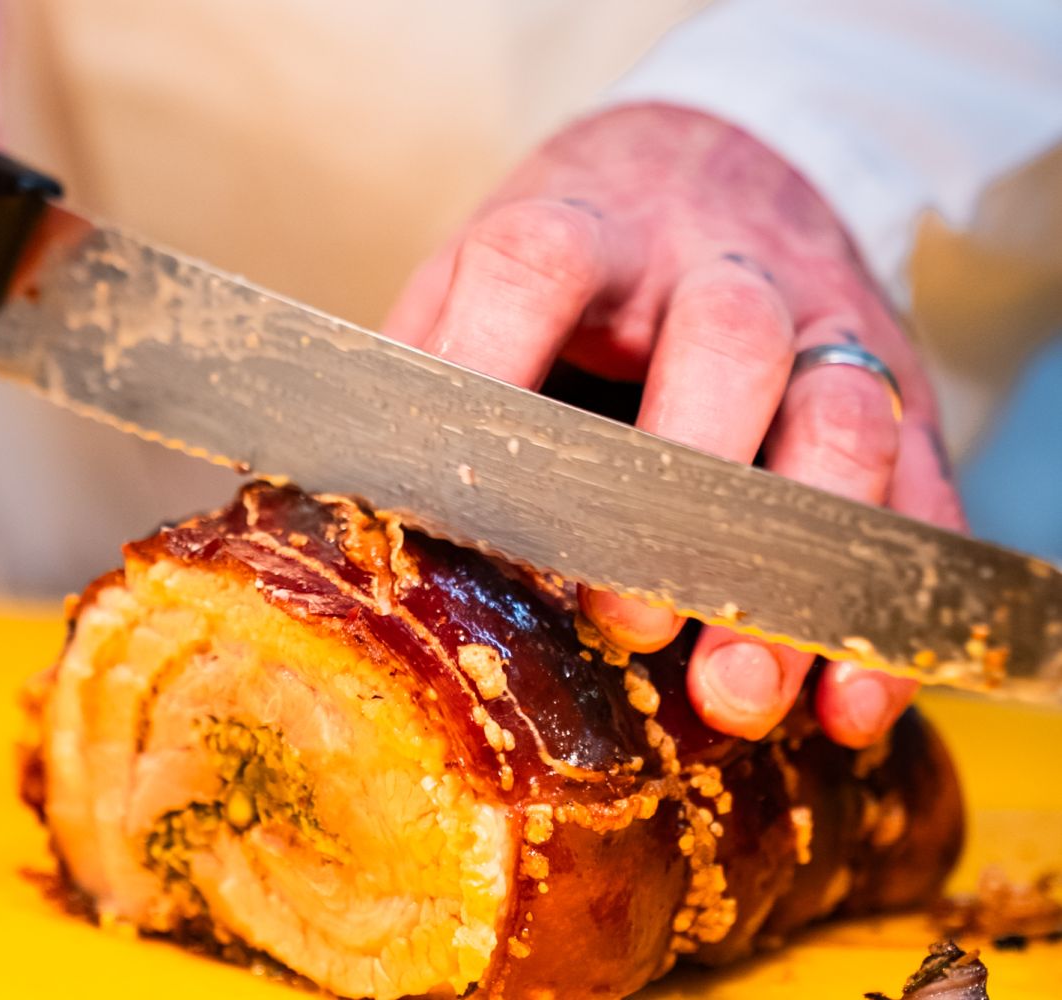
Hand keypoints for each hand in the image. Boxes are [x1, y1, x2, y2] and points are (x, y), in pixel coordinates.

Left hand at [384, 103, 966, 748]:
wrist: (707, 166)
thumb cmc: (570, 267)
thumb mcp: (473, 282)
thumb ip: (425, 372)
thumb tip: (335, 499)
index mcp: (582, 228)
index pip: (536, 267)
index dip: (494, 373)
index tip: (461, 501)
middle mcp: (708, 269)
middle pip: (724, 342)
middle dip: (675, 490)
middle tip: (620, 618)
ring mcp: (815, 325)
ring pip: (841, 419)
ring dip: (789, 570)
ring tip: (732, 691)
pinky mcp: (889, 391)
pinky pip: (912, 493)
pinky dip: (883, 607)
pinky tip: (845, 701)